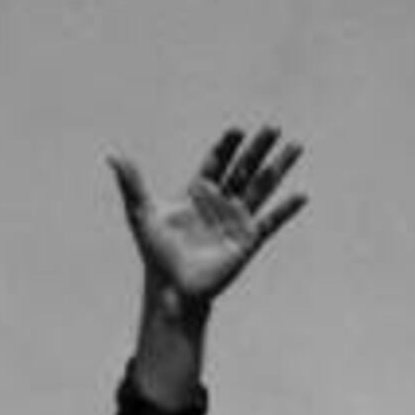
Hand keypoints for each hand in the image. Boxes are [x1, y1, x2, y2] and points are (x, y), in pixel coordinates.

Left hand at [109, 125, 306, 308]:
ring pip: (262, 187)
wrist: (172, 288)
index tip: (236, 130)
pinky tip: (301, 195)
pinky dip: (285, 210)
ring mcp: (236, 219)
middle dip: (258, 148)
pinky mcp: (248, 240)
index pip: (217, 161)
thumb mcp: (141, 214)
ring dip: (278, 167)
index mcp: (198, 192)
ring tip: (295, 146)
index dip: (227, 145)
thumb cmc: (156, 253)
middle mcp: (221, 201)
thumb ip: (131, 184)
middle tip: (272, 126)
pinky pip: (270, 221)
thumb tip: (113, 155)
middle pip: (244, 167)